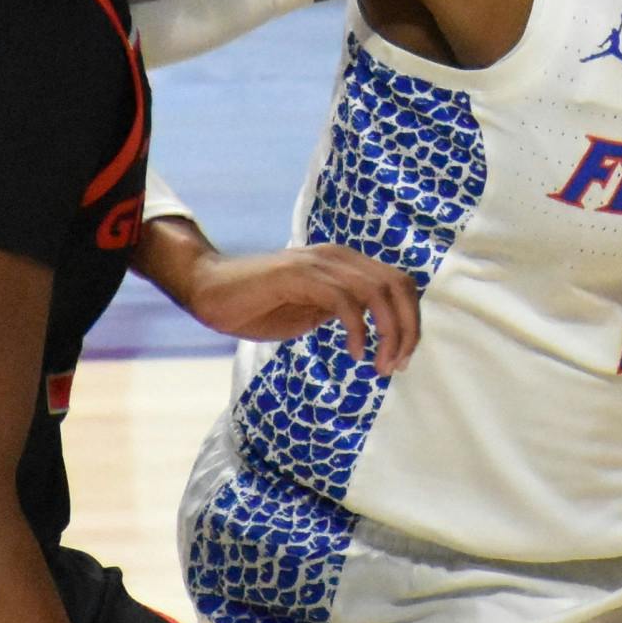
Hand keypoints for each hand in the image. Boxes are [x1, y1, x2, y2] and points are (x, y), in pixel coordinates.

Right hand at [177, 245, 420, 374]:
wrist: (211, 291)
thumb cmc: (259, 304)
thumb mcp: (312, 311)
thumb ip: (344, 312)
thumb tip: (379, 333)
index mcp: (345, 263)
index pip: (399, 283)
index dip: (410, 319)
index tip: (403, 357)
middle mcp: (338, 257)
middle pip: (397, 285)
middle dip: (408, 328)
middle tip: (397, 366)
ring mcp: (318, 263)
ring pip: (376, 291)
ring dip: (388, 332)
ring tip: (380, 365)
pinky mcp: (298, 275)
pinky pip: (343, 300)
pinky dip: (358, 329)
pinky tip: (354, 353)